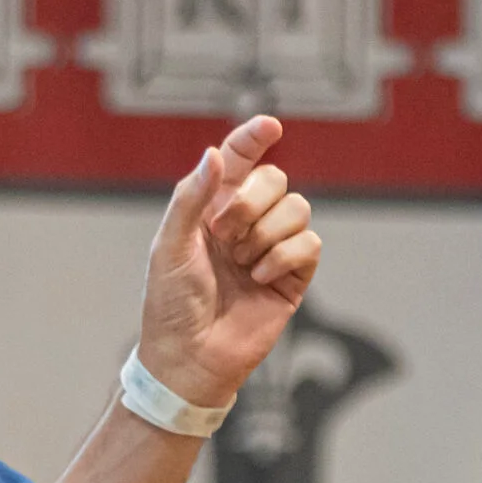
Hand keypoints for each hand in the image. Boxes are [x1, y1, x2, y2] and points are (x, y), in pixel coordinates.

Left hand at [137, 114, 321, 407]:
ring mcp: (271, 247)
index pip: (239, 158)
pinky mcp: (294, 275)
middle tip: (224, 236)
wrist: (190, 357)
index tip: (270, 125)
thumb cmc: (171, 304)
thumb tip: (216, 154)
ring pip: (298, 207)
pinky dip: (284, 258)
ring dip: (267, 234)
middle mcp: (245, 222)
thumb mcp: (171, 245)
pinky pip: (310, 243)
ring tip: (242, 264)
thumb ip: (192, 197)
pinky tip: (260, 280)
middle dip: (252, 202)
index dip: (254, 137)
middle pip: (275, 179)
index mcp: (212, 207)